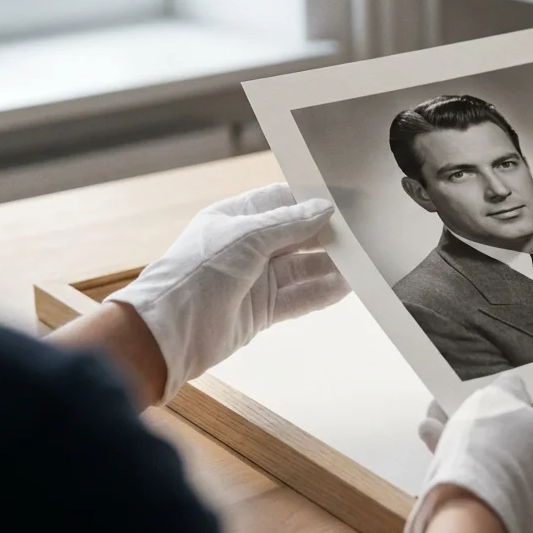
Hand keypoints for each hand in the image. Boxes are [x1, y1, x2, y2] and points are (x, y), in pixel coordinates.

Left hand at [108, 183, 346, 403]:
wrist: (168, 332)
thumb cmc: (196, 273)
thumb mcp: (246, 237)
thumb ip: (289, 224)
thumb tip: (324, 209)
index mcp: (235, 218)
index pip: (281, 201)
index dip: (312, 200)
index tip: (346, 200)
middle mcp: (247, 247)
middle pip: (297, 236)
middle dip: (328, 234)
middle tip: (364, 232)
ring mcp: (255, 280)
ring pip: (302, 269)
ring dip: (331, 266)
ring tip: (365, 262)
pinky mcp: (262, 311)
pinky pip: (299, 298)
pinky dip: (323, 293)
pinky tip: (348, 287)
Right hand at [403, 374, 532, 532]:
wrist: (477, 516)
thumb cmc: (493, 447)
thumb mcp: (495, 397)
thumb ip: (508, 387)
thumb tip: (514, 390)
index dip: (530, 393)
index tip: (503, 392)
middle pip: (527, 432)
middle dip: (488, 417)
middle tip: (461, 407)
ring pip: (504, 457)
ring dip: (470, 439)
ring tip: (434, 426)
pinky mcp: (519, 517)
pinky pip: (496, 482)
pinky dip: (470, 467)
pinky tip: (436, 449)